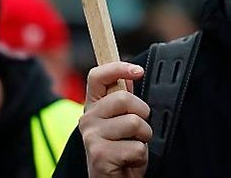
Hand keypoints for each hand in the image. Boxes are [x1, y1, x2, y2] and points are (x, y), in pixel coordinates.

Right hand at [82, 62, 151, 177]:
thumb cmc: (120, 153)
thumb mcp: (122, 122)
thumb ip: (124, 101)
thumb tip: (129, 76)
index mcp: (93, 107)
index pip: (97, 76)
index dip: (118, 68)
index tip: (137, 71)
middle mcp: (87, 119)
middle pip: (123, 98)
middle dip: (142, 114)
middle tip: (139, 130)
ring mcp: (91, 136)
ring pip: (134, 123)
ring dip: (143, 138)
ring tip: (133, 147)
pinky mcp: (99, 154)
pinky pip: (136, 147)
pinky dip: (140, 157)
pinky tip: (129, 161)